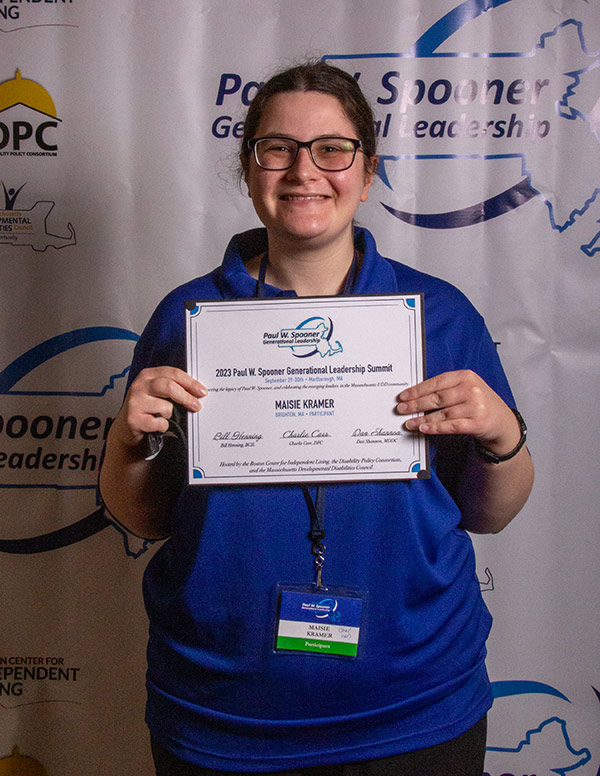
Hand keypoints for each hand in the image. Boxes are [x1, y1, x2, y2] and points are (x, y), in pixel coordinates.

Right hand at [113, 366, 206, 447]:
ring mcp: (135, 402)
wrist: (126, 428)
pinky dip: (162, 426)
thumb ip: (172, 387)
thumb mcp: (156, 392)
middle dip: (186, 397)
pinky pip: (159, 423)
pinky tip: (156, 425)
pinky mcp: (133, 419)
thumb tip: (197, 391)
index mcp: (148, 375)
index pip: (173, 373)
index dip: (190, 382)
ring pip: (165, 407)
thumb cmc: (146, 408)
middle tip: (197, 406)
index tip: (202, 391)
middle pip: (169, 386)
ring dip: (169, 415)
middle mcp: (140, 385)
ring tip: (162, 416)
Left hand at [395, 369, 520, 455]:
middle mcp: (471, 389)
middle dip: (416, 404)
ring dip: (422, 419)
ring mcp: (476, 406)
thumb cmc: (479, 402)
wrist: (502, 420)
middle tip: (401, 409)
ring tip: (409, 422)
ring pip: (442, 413)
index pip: (436, 382)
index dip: (417, 390)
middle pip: (437, 397)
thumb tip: (416, 395)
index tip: (403, 396)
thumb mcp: (466, 387)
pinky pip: (451, 426)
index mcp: (466, 376)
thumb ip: (445, 388)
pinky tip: (424, 428)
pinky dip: (435, 427)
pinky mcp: (478, 423)